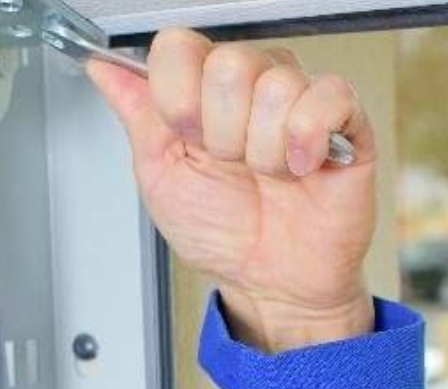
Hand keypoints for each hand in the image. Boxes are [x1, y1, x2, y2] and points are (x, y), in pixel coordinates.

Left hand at [88, 30, 377, 352]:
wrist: (271, 282)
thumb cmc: (222, 234)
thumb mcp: (161, 176)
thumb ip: (137, 115)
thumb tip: (102, 69)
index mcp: (201, 92)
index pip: (179, 47)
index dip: (178, 97)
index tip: (186, 138)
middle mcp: (250, 86)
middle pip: (228, 63)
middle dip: (222, 133)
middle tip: (232, 165)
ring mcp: (297, 99)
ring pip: (275, 85)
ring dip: (263, 151)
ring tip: (269, 176)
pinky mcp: (345, 119)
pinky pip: (327, 97)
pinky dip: (306, 141)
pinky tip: (302, 168)